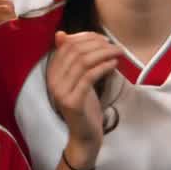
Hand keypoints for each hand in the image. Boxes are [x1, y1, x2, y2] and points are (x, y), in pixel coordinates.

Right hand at [46, 31, 121, 167]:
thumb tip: (62, 33)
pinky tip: (114, 65)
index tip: (105, 39)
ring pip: (82, 62)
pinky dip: (103, 67)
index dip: (87, 38)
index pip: (68, 45)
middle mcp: (53, 81)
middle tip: (115, 46)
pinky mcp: (72, 102)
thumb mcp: (80, 79)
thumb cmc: (85, 106)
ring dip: (104, 54)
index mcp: (53, 72)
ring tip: (118, 53)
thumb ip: (75, 59)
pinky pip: (89, 77)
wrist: (84, 136)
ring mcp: (61, 92)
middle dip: (97, 44)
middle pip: (75, 51)